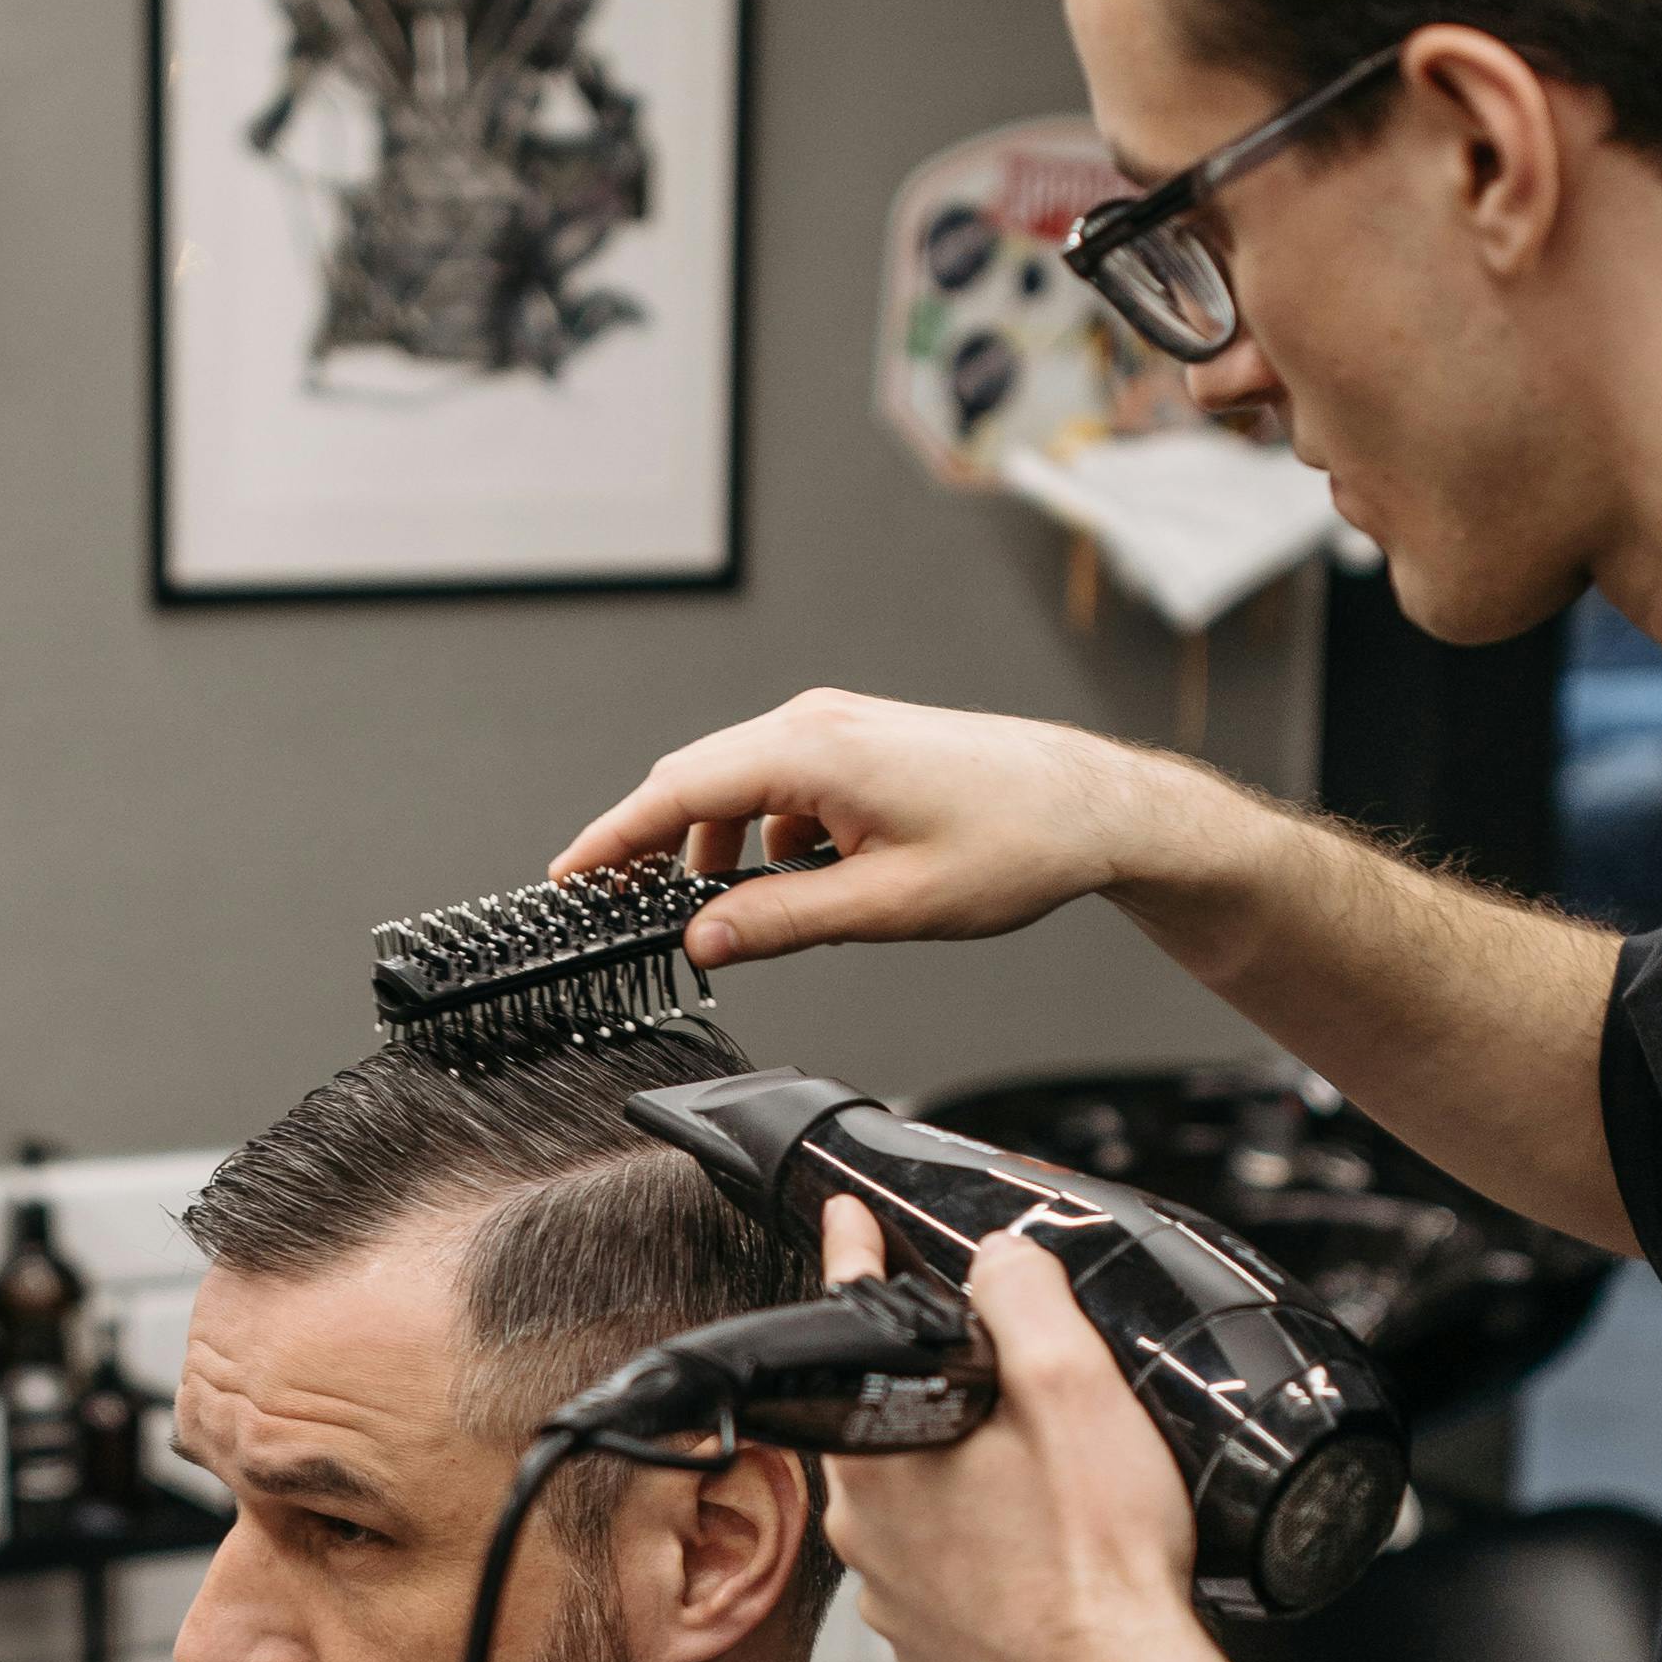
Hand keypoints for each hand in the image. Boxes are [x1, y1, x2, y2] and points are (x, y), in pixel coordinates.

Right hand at [555, 690, 1150, 973]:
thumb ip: (781, 921)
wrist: (1092, 805)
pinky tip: (794, 884)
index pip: (677, 791)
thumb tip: (702, 939)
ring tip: (727, 914)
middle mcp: (816, 723)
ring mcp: (838, 728)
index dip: (612, 840)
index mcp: (814, 751)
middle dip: (652, 847)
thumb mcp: (886, 905)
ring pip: (738, 786)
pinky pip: (780, 786)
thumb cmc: (1013, 842)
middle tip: (619, 909)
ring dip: (716, 847)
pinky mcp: (859, 744)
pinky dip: (764, 835)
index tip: (568, 879)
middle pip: (695, 781)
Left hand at [817, 1198, 1240, 1661]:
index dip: (857, 1257)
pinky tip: (1044, 1548)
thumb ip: (1024, 1298)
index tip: (846, 1222)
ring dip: (969, 1475)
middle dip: (946, 1389)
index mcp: (877, 1458)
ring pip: (921, 1499)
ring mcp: (895, 1597)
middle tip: (1026, 1387)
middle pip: (892, 1417)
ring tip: (1053, 1483)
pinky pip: (948, 1568)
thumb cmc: (1099, 1564)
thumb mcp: (1074, 1389)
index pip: (851, 1324)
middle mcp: (864, 1531)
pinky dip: (988, 1547)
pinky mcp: (935, 1644)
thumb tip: (997, 1259)